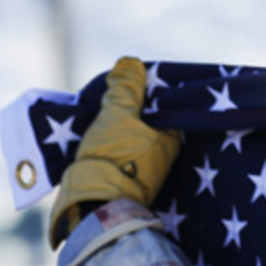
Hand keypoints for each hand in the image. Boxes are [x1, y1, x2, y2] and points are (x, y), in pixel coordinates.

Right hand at [49, 57, 180, 246]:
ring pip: (136, 142)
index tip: (130, 87)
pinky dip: (116, 147)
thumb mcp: (117, 114)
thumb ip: (126, 89)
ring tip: (102, 119)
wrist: (94, 202)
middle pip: (150, 126)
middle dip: (134, 115)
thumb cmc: (113, 156)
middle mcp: (166, 159)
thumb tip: (132, 63)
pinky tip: (101, 141)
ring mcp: (149, 174)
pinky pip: (125, 158)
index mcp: (171, 142)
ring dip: (123, 132)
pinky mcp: (129, 185)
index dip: (147, 96)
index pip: (165, 110)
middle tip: (112, 101)